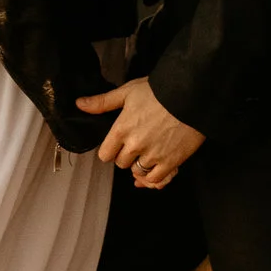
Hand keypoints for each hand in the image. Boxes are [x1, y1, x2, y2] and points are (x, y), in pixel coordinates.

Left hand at [75, 72, 205, 188]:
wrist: (190, 95)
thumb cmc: (159, 91)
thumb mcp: (127, 92)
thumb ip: (103, 102)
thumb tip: (80, 104)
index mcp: (121, 129)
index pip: (105, 154)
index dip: (111, 149)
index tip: (118, 144)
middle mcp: (134, 145)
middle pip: (121, 163)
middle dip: (127, 155)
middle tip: (138, 143)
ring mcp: (152, 155)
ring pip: (137, 171)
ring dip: (141, 164)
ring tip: (149, 151)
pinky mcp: (170, 162)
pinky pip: (155, 179)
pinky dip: (154, 175)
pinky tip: (158, 164)